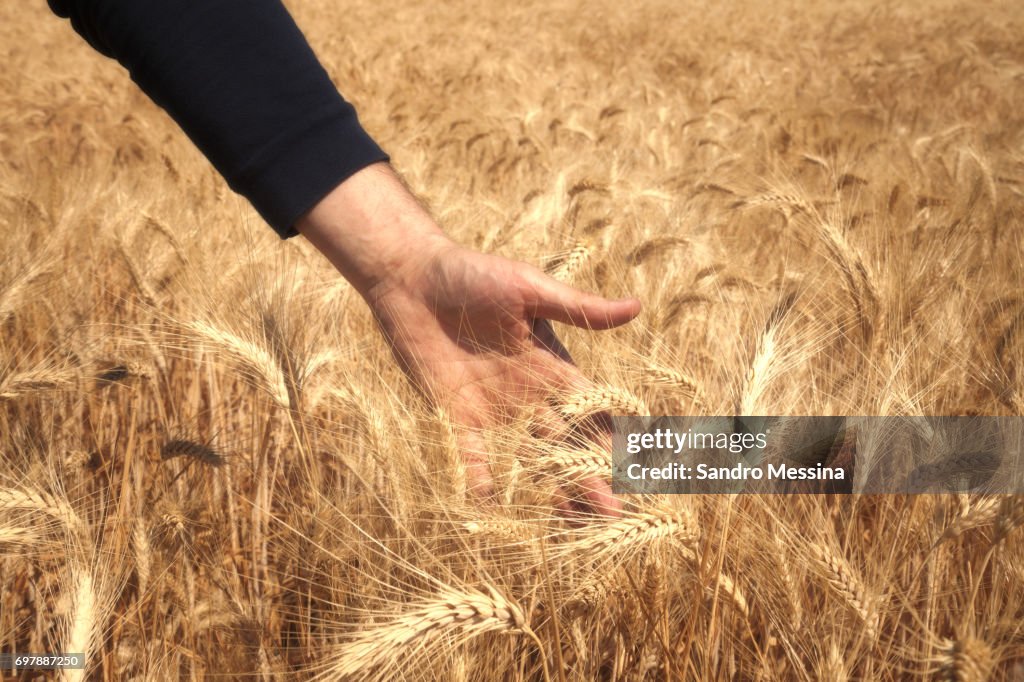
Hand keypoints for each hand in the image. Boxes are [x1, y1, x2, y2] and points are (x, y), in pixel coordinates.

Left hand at [297, 163, 640, 515]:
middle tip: (615, 512)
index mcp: (553, 366)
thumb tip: (636, 306)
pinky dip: (483, 482)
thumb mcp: (530, 289)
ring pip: (530, 459)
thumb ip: (578, 308)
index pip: (592, 409)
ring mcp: (494, 410)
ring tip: (573, 522)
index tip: (642, 467)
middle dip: (591, 476)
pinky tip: (495, 509)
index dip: (616, 437)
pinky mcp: (456, 417)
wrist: (412, 280)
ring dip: (552, 489)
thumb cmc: (473, 274)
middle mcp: (529, 395)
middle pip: (568, 443)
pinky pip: (473, 457)